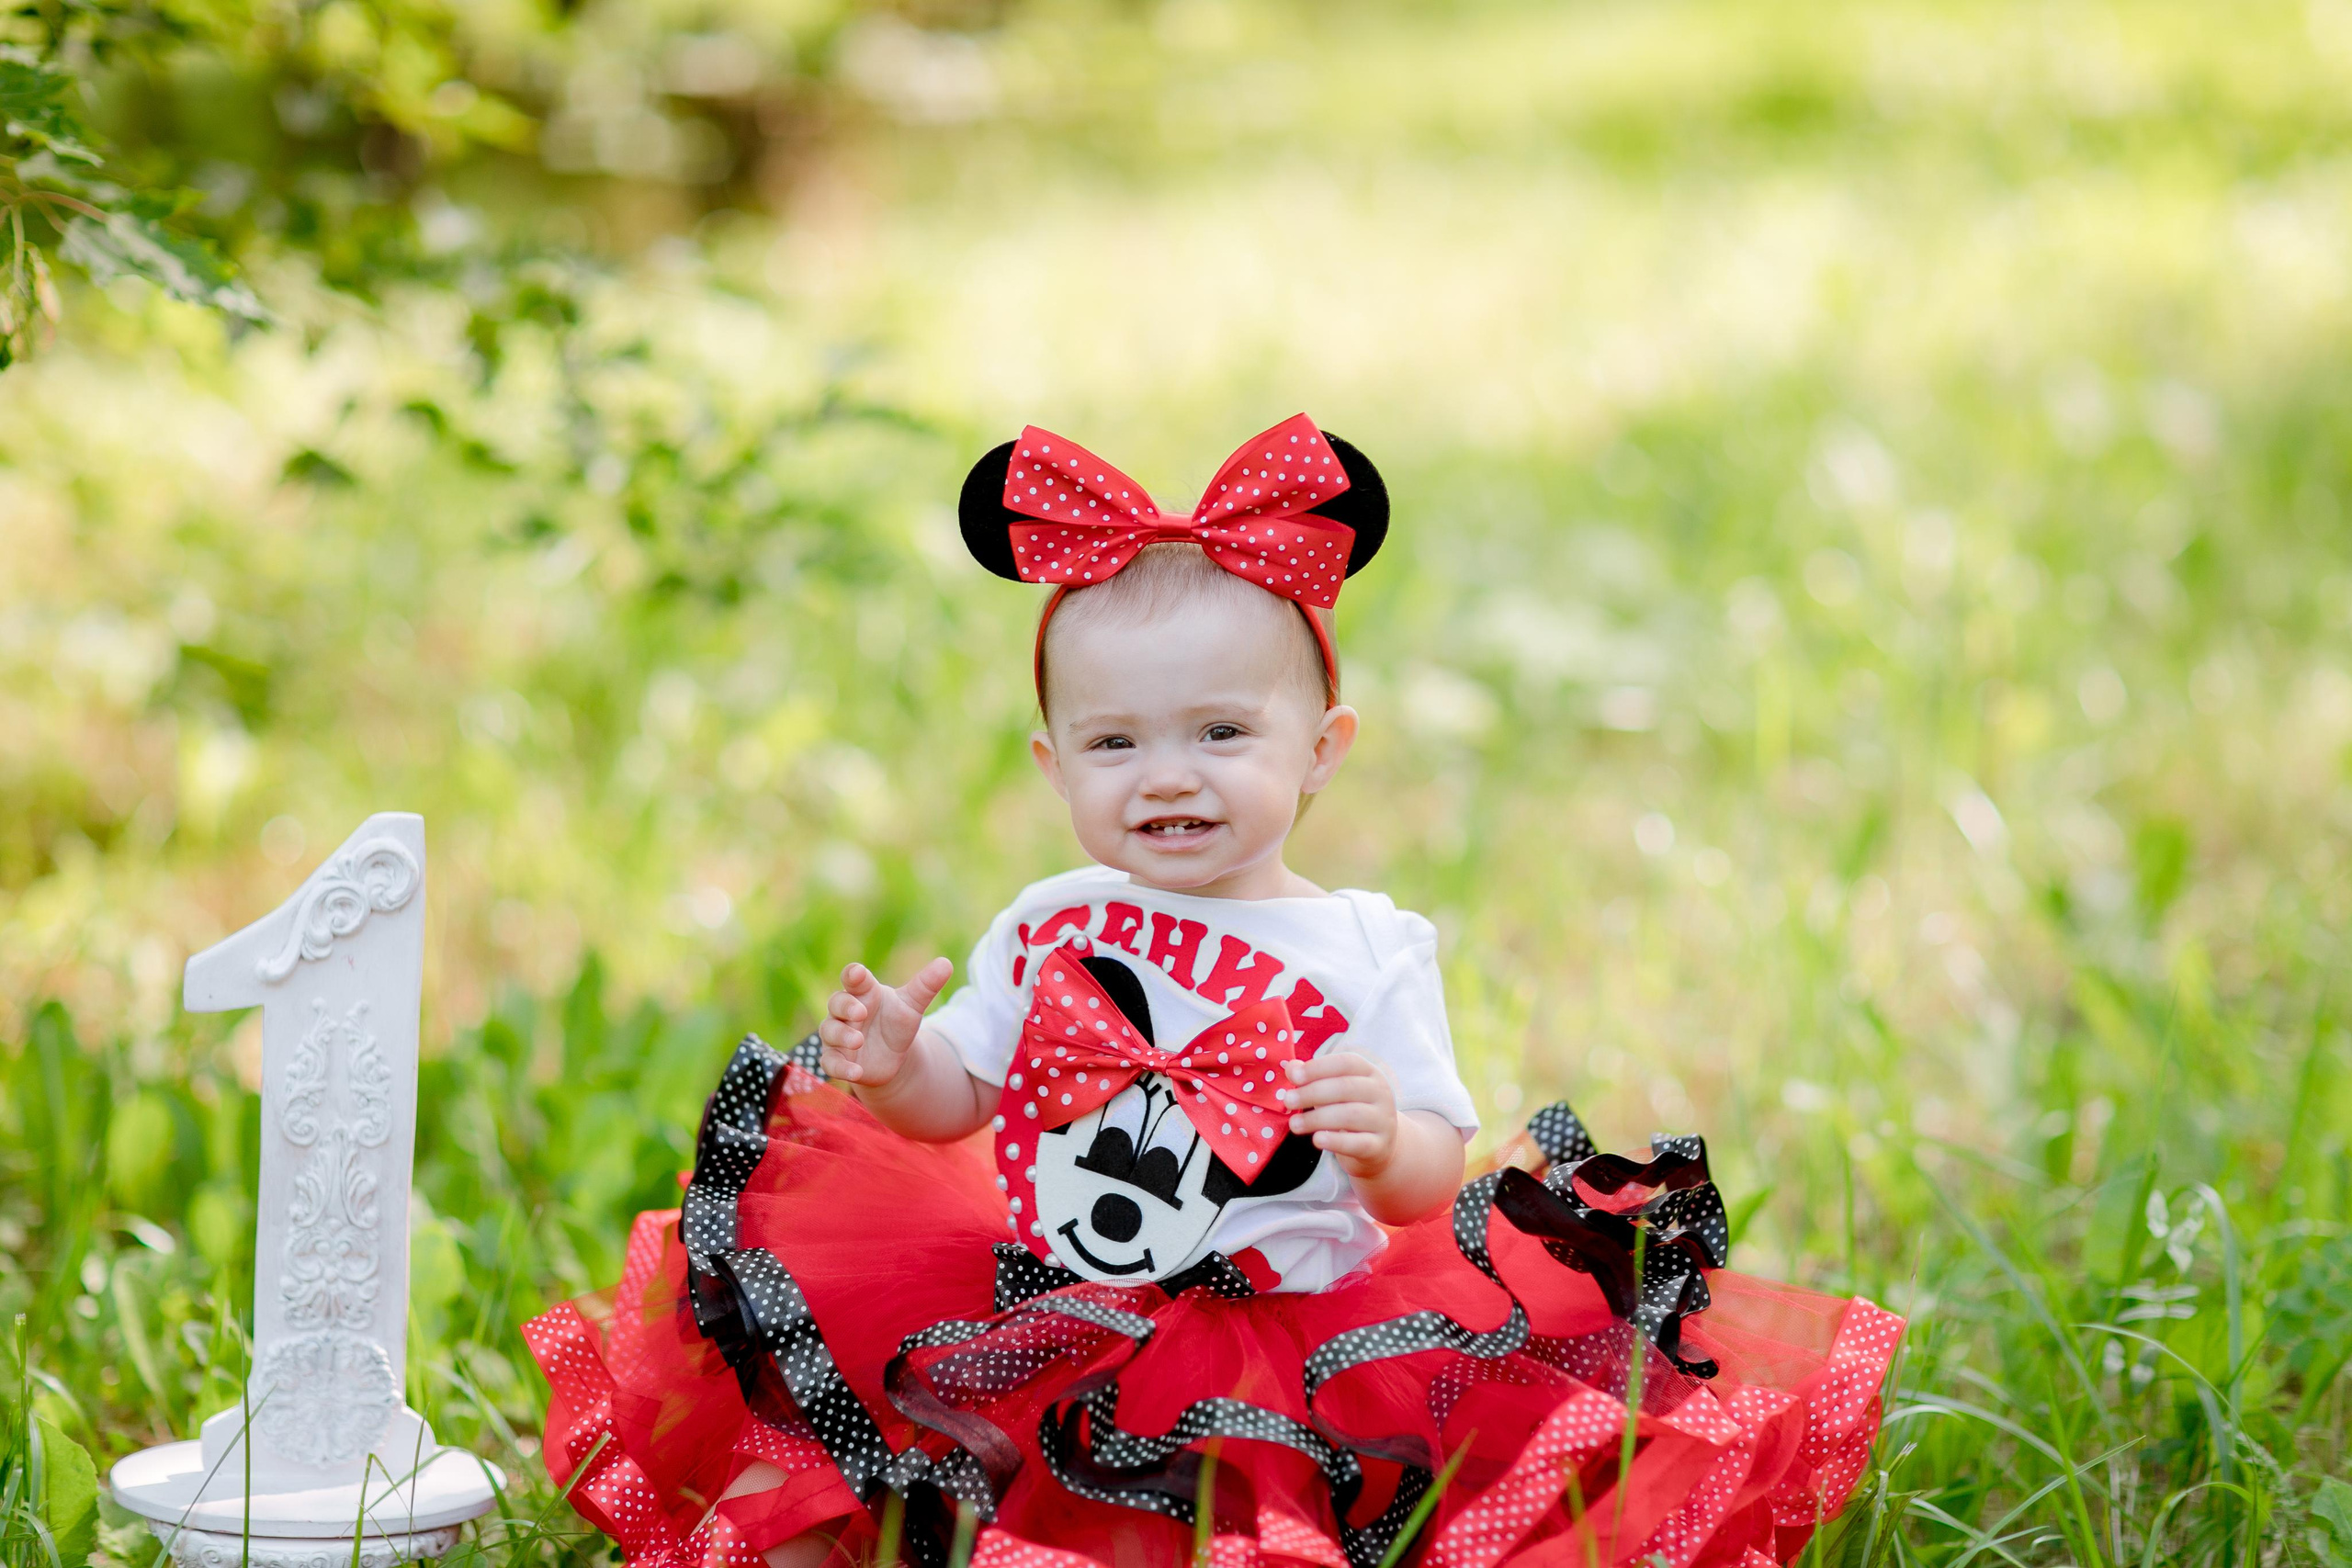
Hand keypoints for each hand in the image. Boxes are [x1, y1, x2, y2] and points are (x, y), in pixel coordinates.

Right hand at [818, 957, 951, 1088]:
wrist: (891, 1058)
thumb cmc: (896, 1023)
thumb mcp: (912, 1005)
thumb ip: (926, 985)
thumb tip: (946, 963)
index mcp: (863, 992)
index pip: (853, 978)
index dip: (853, 974)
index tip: (858, 973)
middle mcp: (845, 1012)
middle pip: (836, 1002)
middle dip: (846, 1006)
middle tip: (861, 1012)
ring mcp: (837, 1035)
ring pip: (829, 1031)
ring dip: (842, 1035)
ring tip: (858, 1041)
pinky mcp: (837, 1059)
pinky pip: (830, 1062)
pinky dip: (841, 1068)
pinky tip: (856, 1072)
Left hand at [1278, 1051, 1398, 1178]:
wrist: (1377, 1145)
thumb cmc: (1348, 1109)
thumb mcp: (1332, 1090)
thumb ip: (1312, 1077)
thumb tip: (1291, 1068)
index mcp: (1369, 1072)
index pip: (1346, 1063)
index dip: (1318, 1068)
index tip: (1294, 1077)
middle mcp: (1380, 1093)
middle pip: (1346, 1088)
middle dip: (1312, 1093)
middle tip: (1288, 1100)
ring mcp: (1383, 1120)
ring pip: (1350, 1115)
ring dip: (1317, 1119)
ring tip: (1294, 1124)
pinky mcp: (1380, 1146)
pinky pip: (1358, 1143)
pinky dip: (1336, 1142)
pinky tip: (1317, 1140)